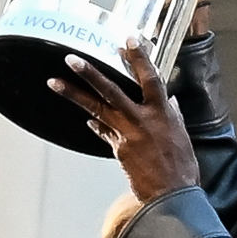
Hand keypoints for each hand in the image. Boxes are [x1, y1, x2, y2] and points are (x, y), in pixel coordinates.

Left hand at [54, 40, 200, 204]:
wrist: (172, 196)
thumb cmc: (182, 167)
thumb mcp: (182, 135)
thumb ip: (173, 115)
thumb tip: (170, 102)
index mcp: (162, 113)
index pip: (150, 78)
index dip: (139, 58)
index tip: (128, 41)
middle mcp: (141, 120)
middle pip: (111, 91)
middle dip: (90, 73)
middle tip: (71, 59)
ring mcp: (126, 135)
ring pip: (96, 109)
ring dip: (73, 94)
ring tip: (54, 82)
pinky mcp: (118, 150)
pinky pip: (103, 132)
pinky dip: (96, 125)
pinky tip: (86, 121)